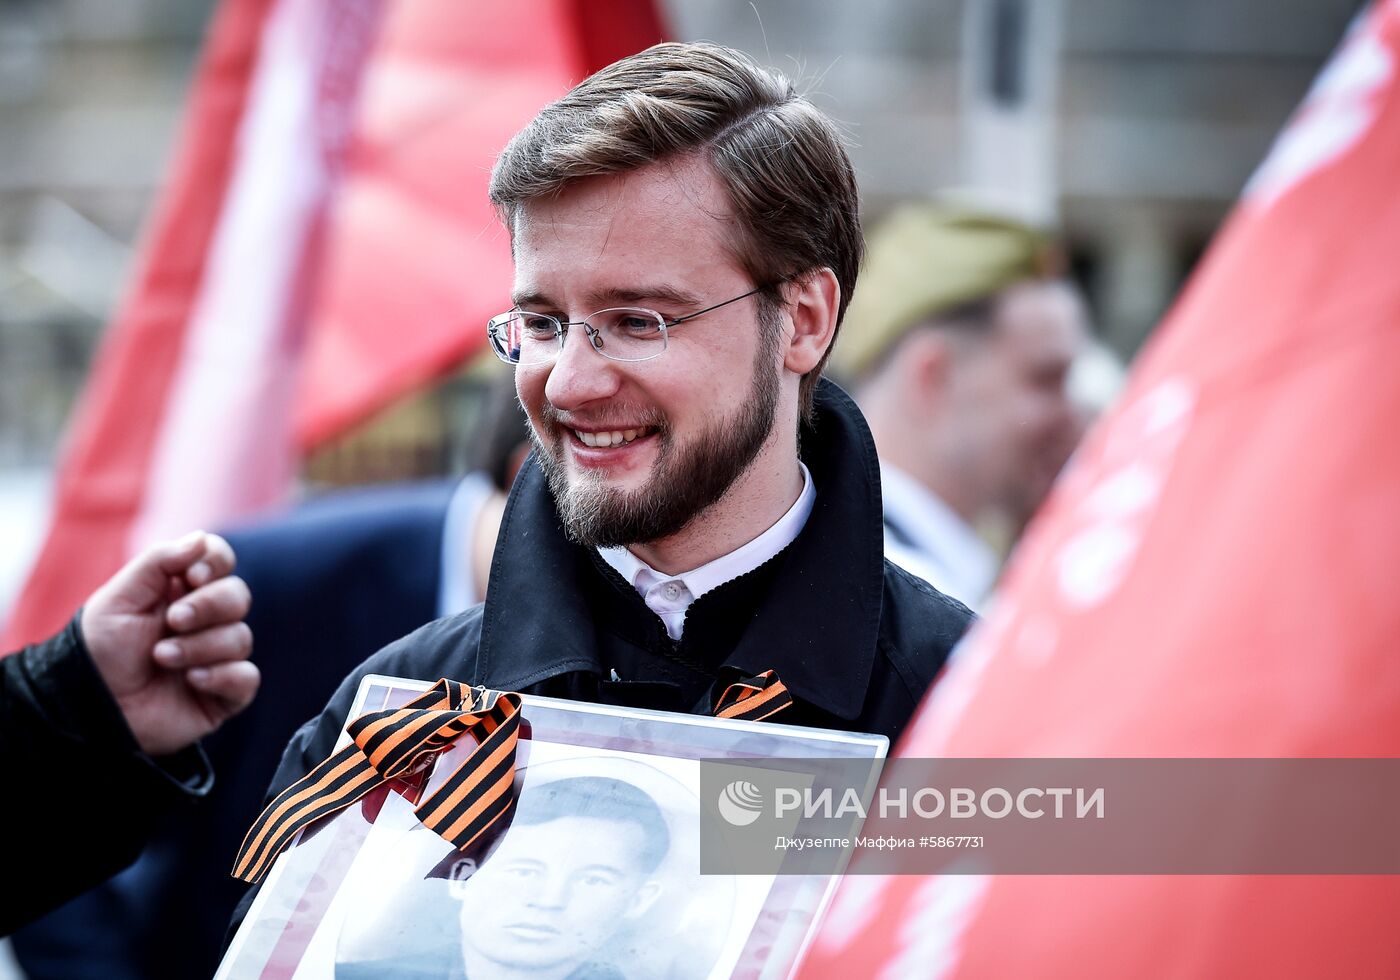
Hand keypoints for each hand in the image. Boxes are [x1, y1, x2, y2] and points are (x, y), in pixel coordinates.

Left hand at [80, 531, 258, 755]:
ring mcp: (217, 656)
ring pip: (240, 637)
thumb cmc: (100, 651)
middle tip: (173, 621)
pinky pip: (246, 677)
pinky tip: (192, 681)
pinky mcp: (224, 692)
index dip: (215, 563)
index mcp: (181, 591)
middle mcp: (205, 621)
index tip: (192, 577)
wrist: (90, 708)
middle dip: (208, 606)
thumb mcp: (119, 598)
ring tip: (162, 658)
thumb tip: (201, 539)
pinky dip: (222, 676)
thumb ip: (159, 562)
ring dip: (199, 646)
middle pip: (238, 595)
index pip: (220, 560)